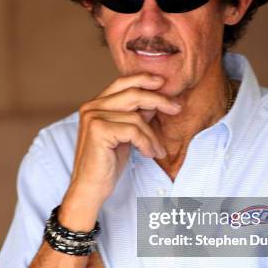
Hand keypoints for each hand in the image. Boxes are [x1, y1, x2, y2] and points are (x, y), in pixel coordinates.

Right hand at [60, 73, 181, 227]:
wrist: (90, 188)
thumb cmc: (107, 164)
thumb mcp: (125, 135)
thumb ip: (135, 116)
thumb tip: (155, 101)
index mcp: (95, 104)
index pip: (122, 83)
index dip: (143, 79)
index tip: (163, 83)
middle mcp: (91, 107)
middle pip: (133, 94)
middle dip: (158, 100)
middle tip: (176, 108)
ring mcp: (93, 117)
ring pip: (136, 117)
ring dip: (152, 136)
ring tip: (157, 150)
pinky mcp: (98, 130)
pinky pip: (134, 131)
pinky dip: (146, 143)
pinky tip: (148, 154)